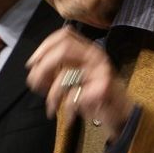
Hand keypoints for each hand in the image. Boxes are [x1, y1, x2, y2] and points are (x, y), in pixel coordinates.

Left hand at [26, 26, 133, 141]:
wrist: (121, 115)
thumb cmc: (93, 95)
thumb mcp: (74, 77)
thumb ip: (57, 68)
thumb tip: (32, 68)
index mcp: (88, 49)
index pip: (64, 35)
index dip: (44, 47)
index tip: (32, 64)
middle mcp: (96, 55)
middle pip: (63, 50)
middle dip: (43, 69)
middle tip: (37, 87)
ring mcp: (102, 70)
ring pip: (66, 75)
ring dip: (53, 95)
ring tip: (52, 107)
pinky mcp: (104, 88)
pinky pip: (75, 96)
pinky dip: (68, 109)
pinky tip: (69, 117)